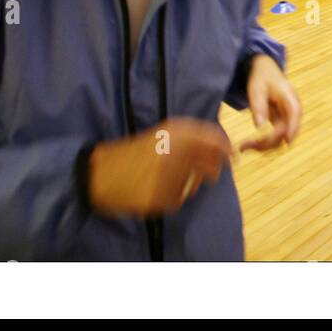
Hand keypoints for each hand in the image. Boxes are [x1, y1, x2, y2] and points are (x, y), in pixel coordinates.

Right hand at [88, 117, 231, 218]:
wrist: (100, 174)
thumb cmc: (133, 152)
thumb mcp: (162, 135)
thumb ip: (191, 137)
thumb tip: (224, 147)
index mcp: (174, 132)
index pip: (213, 139)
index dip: (225, 147)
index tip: (231, 154)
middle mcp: (174, 151)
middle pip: (210, 163)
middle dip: (214, 168)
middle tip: (212, 172)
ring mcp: (168, 175)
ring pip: (195, 183)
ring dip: (192, 183)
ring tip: (170, 178)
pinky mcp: (160, 197)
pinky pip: (179, 199)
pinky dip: (174, 196)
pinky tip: (157, 188)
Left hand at [240, 54, 301, 151]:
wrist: (266, 71)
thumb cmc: (262, 77)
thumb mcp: (256, 89)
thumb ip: (258, 106)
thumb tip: (259, 126)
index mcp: (289, 97)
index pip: (294, 113)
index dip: (292, 128)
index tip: (287, 141)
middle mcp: (292, 110)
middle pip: (286, 132)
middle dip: (268, 142)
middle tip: (244, 146)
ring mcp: (288, 119)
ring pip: (281, 140)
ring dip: (264, 146)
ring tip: (243, 146)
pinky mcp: (281, 124)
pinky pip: (275, 138)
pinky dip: (264, 143)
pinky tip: (248, 144)